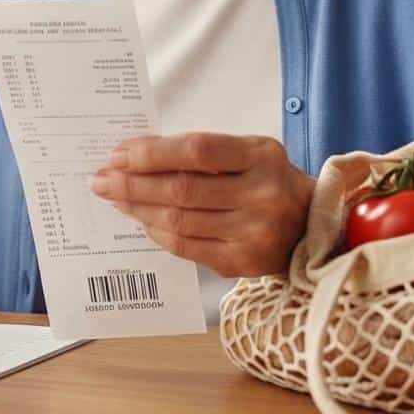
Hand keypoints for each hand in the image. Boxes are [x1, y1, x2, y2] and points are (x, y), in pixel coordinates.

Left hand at [87, 133, 314, 278]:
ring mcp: (253, 232)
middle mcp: (261, 194)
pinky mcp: (242, 262)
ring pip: (179, 221)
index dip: (152, 153)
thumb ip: (201, 153)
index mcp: (261, 155)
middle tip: (100, 179)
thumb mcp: (249, 153)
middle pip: (181, 189)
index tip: (118, 154)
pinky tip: (141, 221)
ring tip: (115, 198)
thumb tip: (137, 155)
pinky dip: (157, 232)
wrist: (312, 228)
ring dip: (138, 209)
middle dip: (132, 183)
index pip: (196, 150)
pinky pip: (186, 247)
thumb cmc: (270, 182)